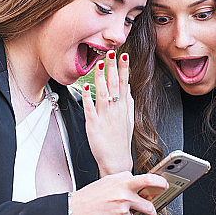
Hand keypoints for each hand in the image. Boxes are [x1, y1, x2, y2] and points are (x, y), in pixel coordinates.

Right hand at [69, 172, 167, 214]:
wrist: (74, 210)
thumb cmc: (90, 195)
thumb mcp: (108, 180)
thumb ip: (123, 179)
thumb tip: (137, 180)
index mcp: (123, 183)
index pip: (146, 179)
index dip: (159, 182)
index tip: (165, 185)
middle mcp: (124, 196)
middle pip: (147, 205)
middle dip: (152, 212)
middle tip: (152, 214)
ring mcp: (122, 211)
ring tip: (112, 211)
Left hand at [82, 51, 133, 175]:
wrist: (116, 161)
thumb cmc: (121, 141)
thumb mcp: (129, 120)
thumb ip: (128, 103)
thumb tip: (128, 88)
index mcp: (123, 107)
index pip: (124, 83)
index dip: (124, 69)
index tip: (124, 56)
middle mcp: (115, 109)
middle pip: (114, 85)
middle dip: (113, 68)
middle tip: (111, 53)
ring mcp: (105, 116)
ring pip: (103, 93)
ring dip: (101, 78)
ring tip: (99, 64)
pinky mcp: (94, 124)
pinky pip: (90, 108)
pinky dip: (88, 97)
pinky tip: (86, 87)